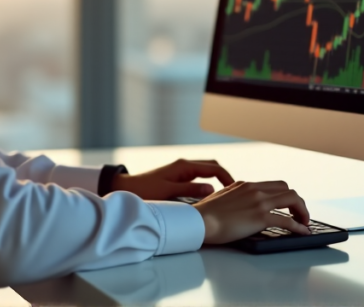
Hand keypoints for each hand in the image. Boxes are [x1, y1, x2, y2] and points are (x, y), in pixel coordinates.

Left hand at [110, 158, 234, 200]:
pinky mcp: (178, 178)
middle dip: (225, 177)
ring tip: (227, 196)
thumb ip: (190, 190)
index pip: (214, 168)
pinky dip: (208, 184)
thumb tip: (212, 189)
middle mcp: (184, 166)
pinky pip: (199, 178)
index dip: (227, 178)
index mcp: (184, 166)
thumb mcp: (168, 191)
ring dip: (217, 181)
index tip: (237, 191)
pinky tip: (211, 197)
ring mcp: (181, 171)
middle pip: (213, 167)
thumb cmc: (144, 190)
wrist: (126, 189)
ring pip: (206, 172)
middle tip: (235, 193)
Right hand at [194, 180, 310, 243]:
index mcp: (245, 185)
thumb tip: (239, 205)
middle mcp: (254, 190)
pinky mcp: (260, 217)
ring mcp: (259, 202)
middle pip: (287, 189)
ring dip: (302, 212)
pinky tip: (303, 232)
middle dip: (297, 202)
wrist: (199, 221)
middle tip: (299, 215)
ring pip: (293, 199)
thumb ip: (234, 197)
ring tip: (304, 223)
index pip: (274, 185)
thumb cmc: (205, 214)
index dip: (285, 196)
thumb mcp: (221, 197)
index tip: (288, 206)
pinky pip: (287, 220)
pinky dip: (299, 227)